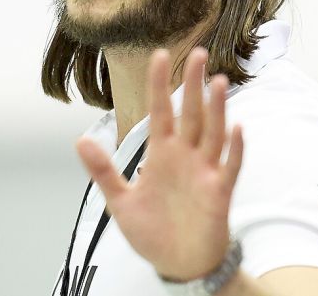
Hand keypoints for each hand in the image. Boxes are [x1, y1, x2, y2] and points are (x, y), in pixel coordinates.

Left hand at [75, 47, 243, 280]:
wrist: (178, 264)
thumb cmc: (153, 231)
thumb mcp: (120, 202)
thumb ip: (103, 171)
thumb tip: (81, 140)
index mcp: (161, 153)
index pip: (160, 111)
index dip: (159, 84)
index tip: (160, 55)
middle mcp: (185, 156)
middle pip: (191, 113)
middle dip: (194, 84)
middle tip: (200, 54)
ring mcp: (204, 171)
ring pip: (212, 132)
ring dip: (217, 108)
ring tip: (219, 81)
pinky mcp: (219, 192)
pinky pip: (229, 166)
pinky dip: (235, 148)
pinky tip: (236, 128)